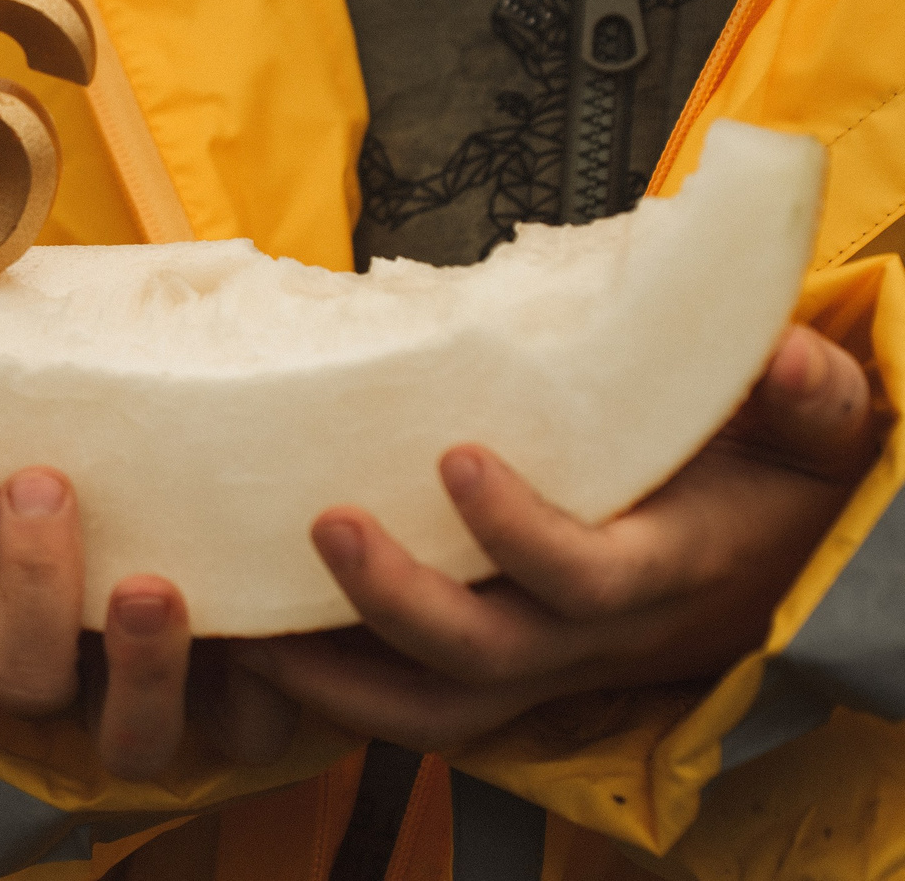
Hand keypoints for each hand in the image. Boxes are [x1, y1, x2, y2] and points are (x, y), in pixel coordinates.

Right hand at [0, 473, 293, 777]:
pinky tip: (254, 623)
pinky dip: (255, 685)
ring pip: (129, 735)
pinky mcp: (235, 707)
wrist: (139, 464)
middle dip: (29, 588)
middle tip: (40, 484)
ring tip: (149, 584)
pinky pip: (251, 727)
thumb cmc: (5, 475)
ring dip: (141, 666)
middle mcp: (42, 688)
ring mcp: (133, 704)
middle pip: (23, 682)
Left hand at [236, 325, 884, 750]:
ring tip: (252, 628)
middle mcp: (596, 636)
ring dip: (339, 679)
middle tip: (325, 521)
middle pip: (489, 654)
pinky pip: (418, 708)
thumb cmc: (774, 476)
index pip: (586, 578)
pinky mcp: (508, 671)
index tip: (455, 455)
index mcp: (665, 570)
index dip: (520, 533)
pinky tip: (261, 646)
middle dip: (399, 598)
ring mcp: (547, 664)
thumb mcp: (811, 430)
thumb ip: (807, 396)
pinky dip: (338, 693)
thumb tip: (789, 355)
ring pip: (438, 708)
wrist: (785, 559)